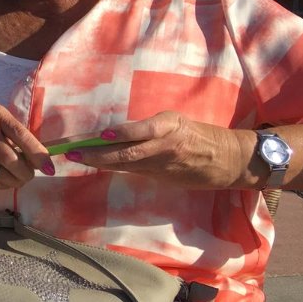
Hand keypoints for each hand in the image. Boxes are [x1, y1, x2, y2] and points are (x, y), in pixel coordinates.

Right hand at [0, 103, 53, 187]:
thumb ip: (13, 133)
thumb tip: (38, 156)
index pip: (21, 136)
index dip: (38, 154)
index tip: (50, 168)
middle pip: (11, 160)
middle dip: (26, 172)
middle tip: (30, 173)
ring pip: (2, 174)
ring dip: (17, 180)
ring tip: (20, 177)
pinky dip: (4, 184)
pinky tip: (7, 180)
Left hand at [63, 111, 248, 187]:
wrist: (229, 160)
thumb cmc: (198, 134)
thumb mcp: (176, 122)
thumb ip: (148, 127)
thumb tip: (115, 132)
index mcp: (171, 125)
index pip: (144, 129)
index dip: (123, 133)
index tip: (102, 134)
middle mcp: (166, 146)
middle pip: (128, 151)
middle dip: (98, 153)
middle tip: (73, 152)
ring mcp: (164, 166)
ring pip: (127, 164)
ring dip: (100, 162)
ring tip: (77, 158)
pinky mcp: (164, 179)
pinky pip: (135, 172)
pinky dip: (115, 168)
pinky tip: (97, 165)